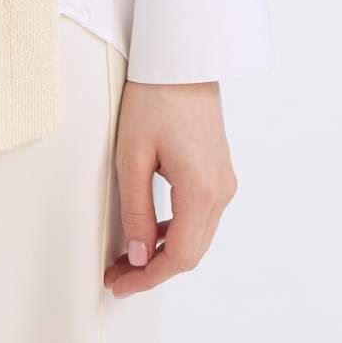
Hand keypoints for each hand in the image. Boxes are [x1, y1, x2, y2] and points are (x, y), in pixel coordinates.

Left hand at [104, 79, 237, 297]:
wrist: (181, 58)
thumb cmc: (154, 97)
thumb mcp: (132, 155)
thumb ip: (135, 210)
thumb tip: (136, 254)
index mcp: (201, 190)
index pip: (178, 256)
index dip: (147, 277)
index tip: (119, 284)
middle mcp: (221, 191)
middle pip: (191, 252)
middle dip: (153, 270)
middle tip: (117, 276)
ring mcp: (224, 182)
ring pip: (197, 237)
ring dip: (164, 252)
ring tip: (127, 257)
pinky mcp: (219, 172)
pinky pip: (200, 216)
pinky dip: (176, 230)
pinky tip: (149, 230)